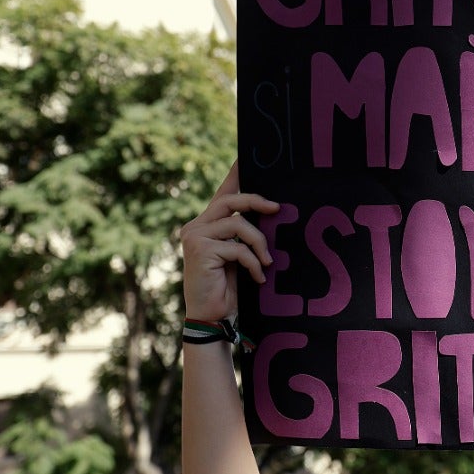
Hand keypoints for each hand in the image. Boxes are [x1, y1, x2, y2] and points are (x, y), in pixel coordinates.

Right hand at [181, 162, 280, 321]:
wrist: (211, 316)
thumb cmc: (228, 286)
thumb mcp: (238, 254)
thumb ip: (243, 234)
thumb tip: (271, 212)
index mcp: (205, 224)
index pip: (222, 193)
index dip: (234, 175)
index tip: (245, 156)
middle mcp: (195, 226)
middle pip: (230, 201)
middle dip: (257, 202)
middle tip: (277, 209)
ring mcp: (195, 237)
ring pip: (238, 225)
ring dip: (259, 244)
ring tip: (267, 262)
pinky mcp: (200, 250)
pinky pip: (238, 247)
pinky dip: (253, 262)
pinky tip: (258, 276)